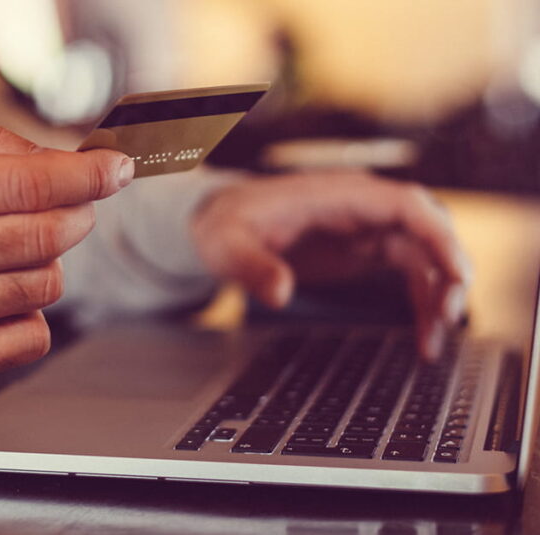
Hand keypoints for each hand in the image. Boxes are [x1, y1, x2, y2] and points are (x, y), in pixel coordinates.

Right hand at [0, 112, 133, 392]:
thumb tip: (57, 158)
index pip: (22, 183)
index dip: (84, 175)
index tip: (115, 169)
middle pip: (41, 235)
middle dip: (75, 215)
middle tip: (75, 208)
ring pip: (43, 286)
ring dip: (46, 265)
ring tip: (8, 256)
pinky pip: (32, 337)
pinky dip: (29, 315)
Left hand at [191, 171, 471, 358]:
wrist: (218, 222)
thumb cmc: (224, 224)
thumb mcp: (227, 245)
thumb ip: (252, 266)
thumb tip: (280, 293)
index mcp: (336, 194)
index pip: (405, 204)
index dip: (437, 236)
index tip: (456, 273)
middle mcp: (361, 207)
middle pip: (427, 230)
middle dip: (449, 269)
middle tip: (451, 317)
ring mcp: (366, 227)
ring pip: (424, 256)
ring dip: (439, 294)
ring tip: (434, 341)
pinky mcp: (364, 250)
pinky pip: (409, 273)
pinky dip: (421, 303)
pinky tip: (421, 337)